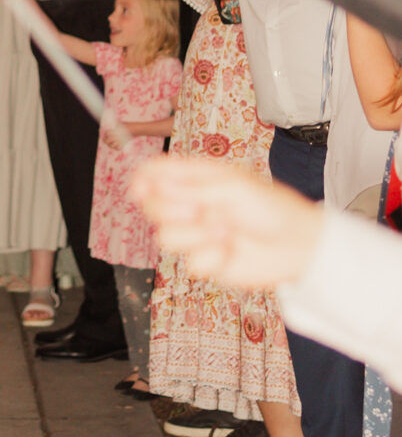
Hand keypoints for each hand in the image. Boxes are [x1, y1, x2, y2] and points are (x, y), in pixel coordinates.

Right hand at [131, 155, 322, 289]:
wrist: (295, 244)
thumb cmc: (270, 207)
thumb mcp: (230, 187)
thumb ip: (190, 188)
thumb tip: (153, 185)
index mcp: (195, 179)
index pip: (153, 174)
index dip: (141, 180)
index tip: (141, 189)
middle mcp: (189, 205)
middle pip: (152, 207)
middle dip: (173, 210)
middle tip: (201, 209)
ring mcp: (195, 234)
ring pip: (165, 238)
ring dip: (197, 235)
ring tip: (225, 231)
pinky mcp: (204, 261)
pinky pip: (190, 263)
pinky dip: (212, 257)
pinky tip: (230, 250)